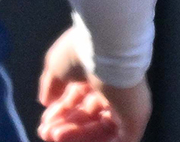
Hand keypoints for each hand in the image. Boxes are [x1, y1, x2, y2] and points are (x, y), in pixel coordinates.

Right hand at [37, 26, 151, 141]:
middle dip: (65, 126)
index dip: (60, 112)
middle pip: (87, 116)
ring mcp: (125, 105)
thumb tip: (46, 102)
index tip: (44, 122)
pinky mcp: (135, 118)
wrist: (107, 47)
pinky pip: (119, 139)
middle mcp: (111, 90)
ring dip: (77, 135)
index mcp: (95, 75)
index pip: (77, 100)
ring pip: (100, 128)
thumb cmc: (80, 52)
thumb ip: (51, 85)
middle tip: (45, 134)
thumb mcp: (56, 66)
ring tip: (53, 136)